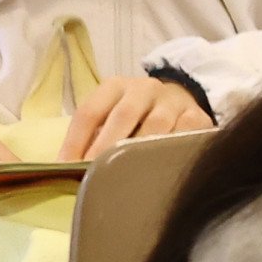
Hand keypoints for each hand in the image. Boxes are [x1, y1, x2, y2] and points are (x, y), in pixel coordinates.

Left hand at [65, 75, 214, 158]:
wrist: (179, 99)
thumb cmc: (134, 115)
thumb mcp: (109, 113)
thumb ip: (91, 134)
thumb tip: (64, 166)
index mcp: (115, 86)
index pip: (90, 111)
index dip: (76, 140)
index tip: (65, 167)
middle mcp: (144, 89)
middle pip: (123, 115)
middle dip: (106, 146)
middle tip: (93, 173)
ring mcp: (173, 102)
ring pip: (156, 126)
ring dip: (139, 151)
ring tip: (126, 175)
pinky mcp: (197, 116)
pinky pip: (186, 134)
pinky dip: (171, 152)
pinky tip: (161, 169)